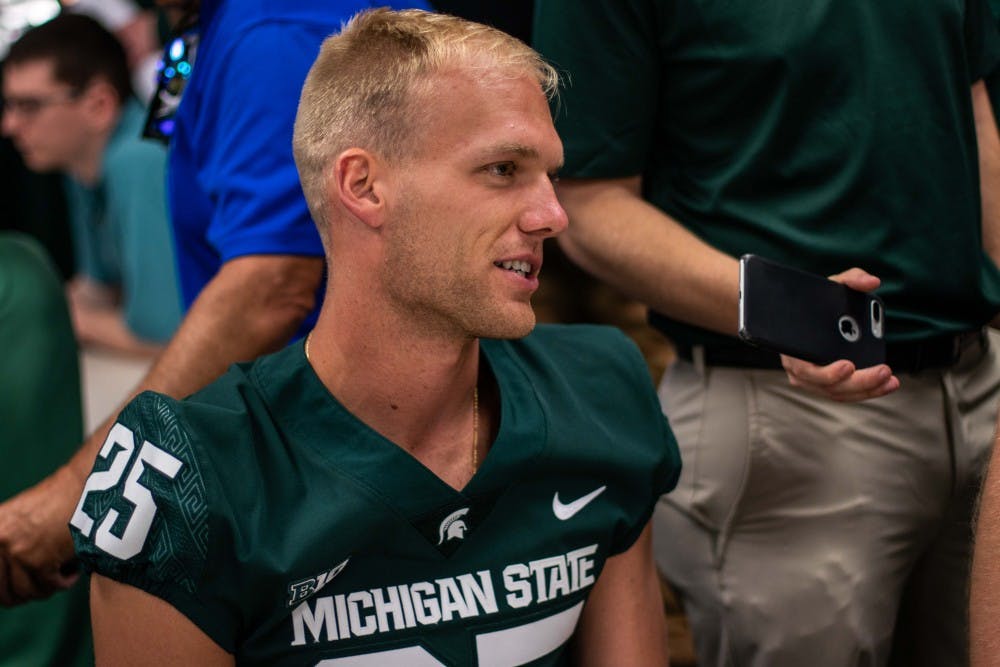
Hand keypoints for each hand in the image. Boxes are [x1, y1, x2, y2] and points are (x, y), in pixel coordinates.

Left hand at [0, 466, 82, 604]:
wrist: (87, 485)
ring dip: (48, 586)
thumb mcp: (21, 516)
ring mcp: (17, 552)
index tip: (17, 593)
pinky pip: (51, 587)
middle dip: (26, 593)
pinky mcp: (40, 561)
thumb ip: (9, 542)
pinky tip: (74, 569)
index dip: (5, 590)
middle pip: (5, 592)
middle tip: (44, 583)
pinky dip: (65, 582)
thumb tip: (8, 584)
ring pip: (29, 592)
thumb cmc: (62, 498)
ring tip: (62, 571)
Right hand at [780, 268, 899, 401]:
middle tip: (883, 371)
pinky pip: (844, 394)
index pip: (805, 369)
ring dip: (866, 390)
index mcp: (793, 348)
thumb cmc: (816, 302)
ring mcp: (811, 380)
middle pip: (827, 386)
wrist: (805, 315)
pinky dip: (865, 392)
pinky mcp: (825, 385)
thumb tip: (871, 281)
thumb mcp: (831, 286)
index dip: (826, 372)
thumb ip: (851, 278)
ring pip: (838, 393)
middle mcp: (798, 369)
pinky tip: (885, 384)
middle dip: (858, 382)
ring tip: (890, 380)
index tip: (848, 364)